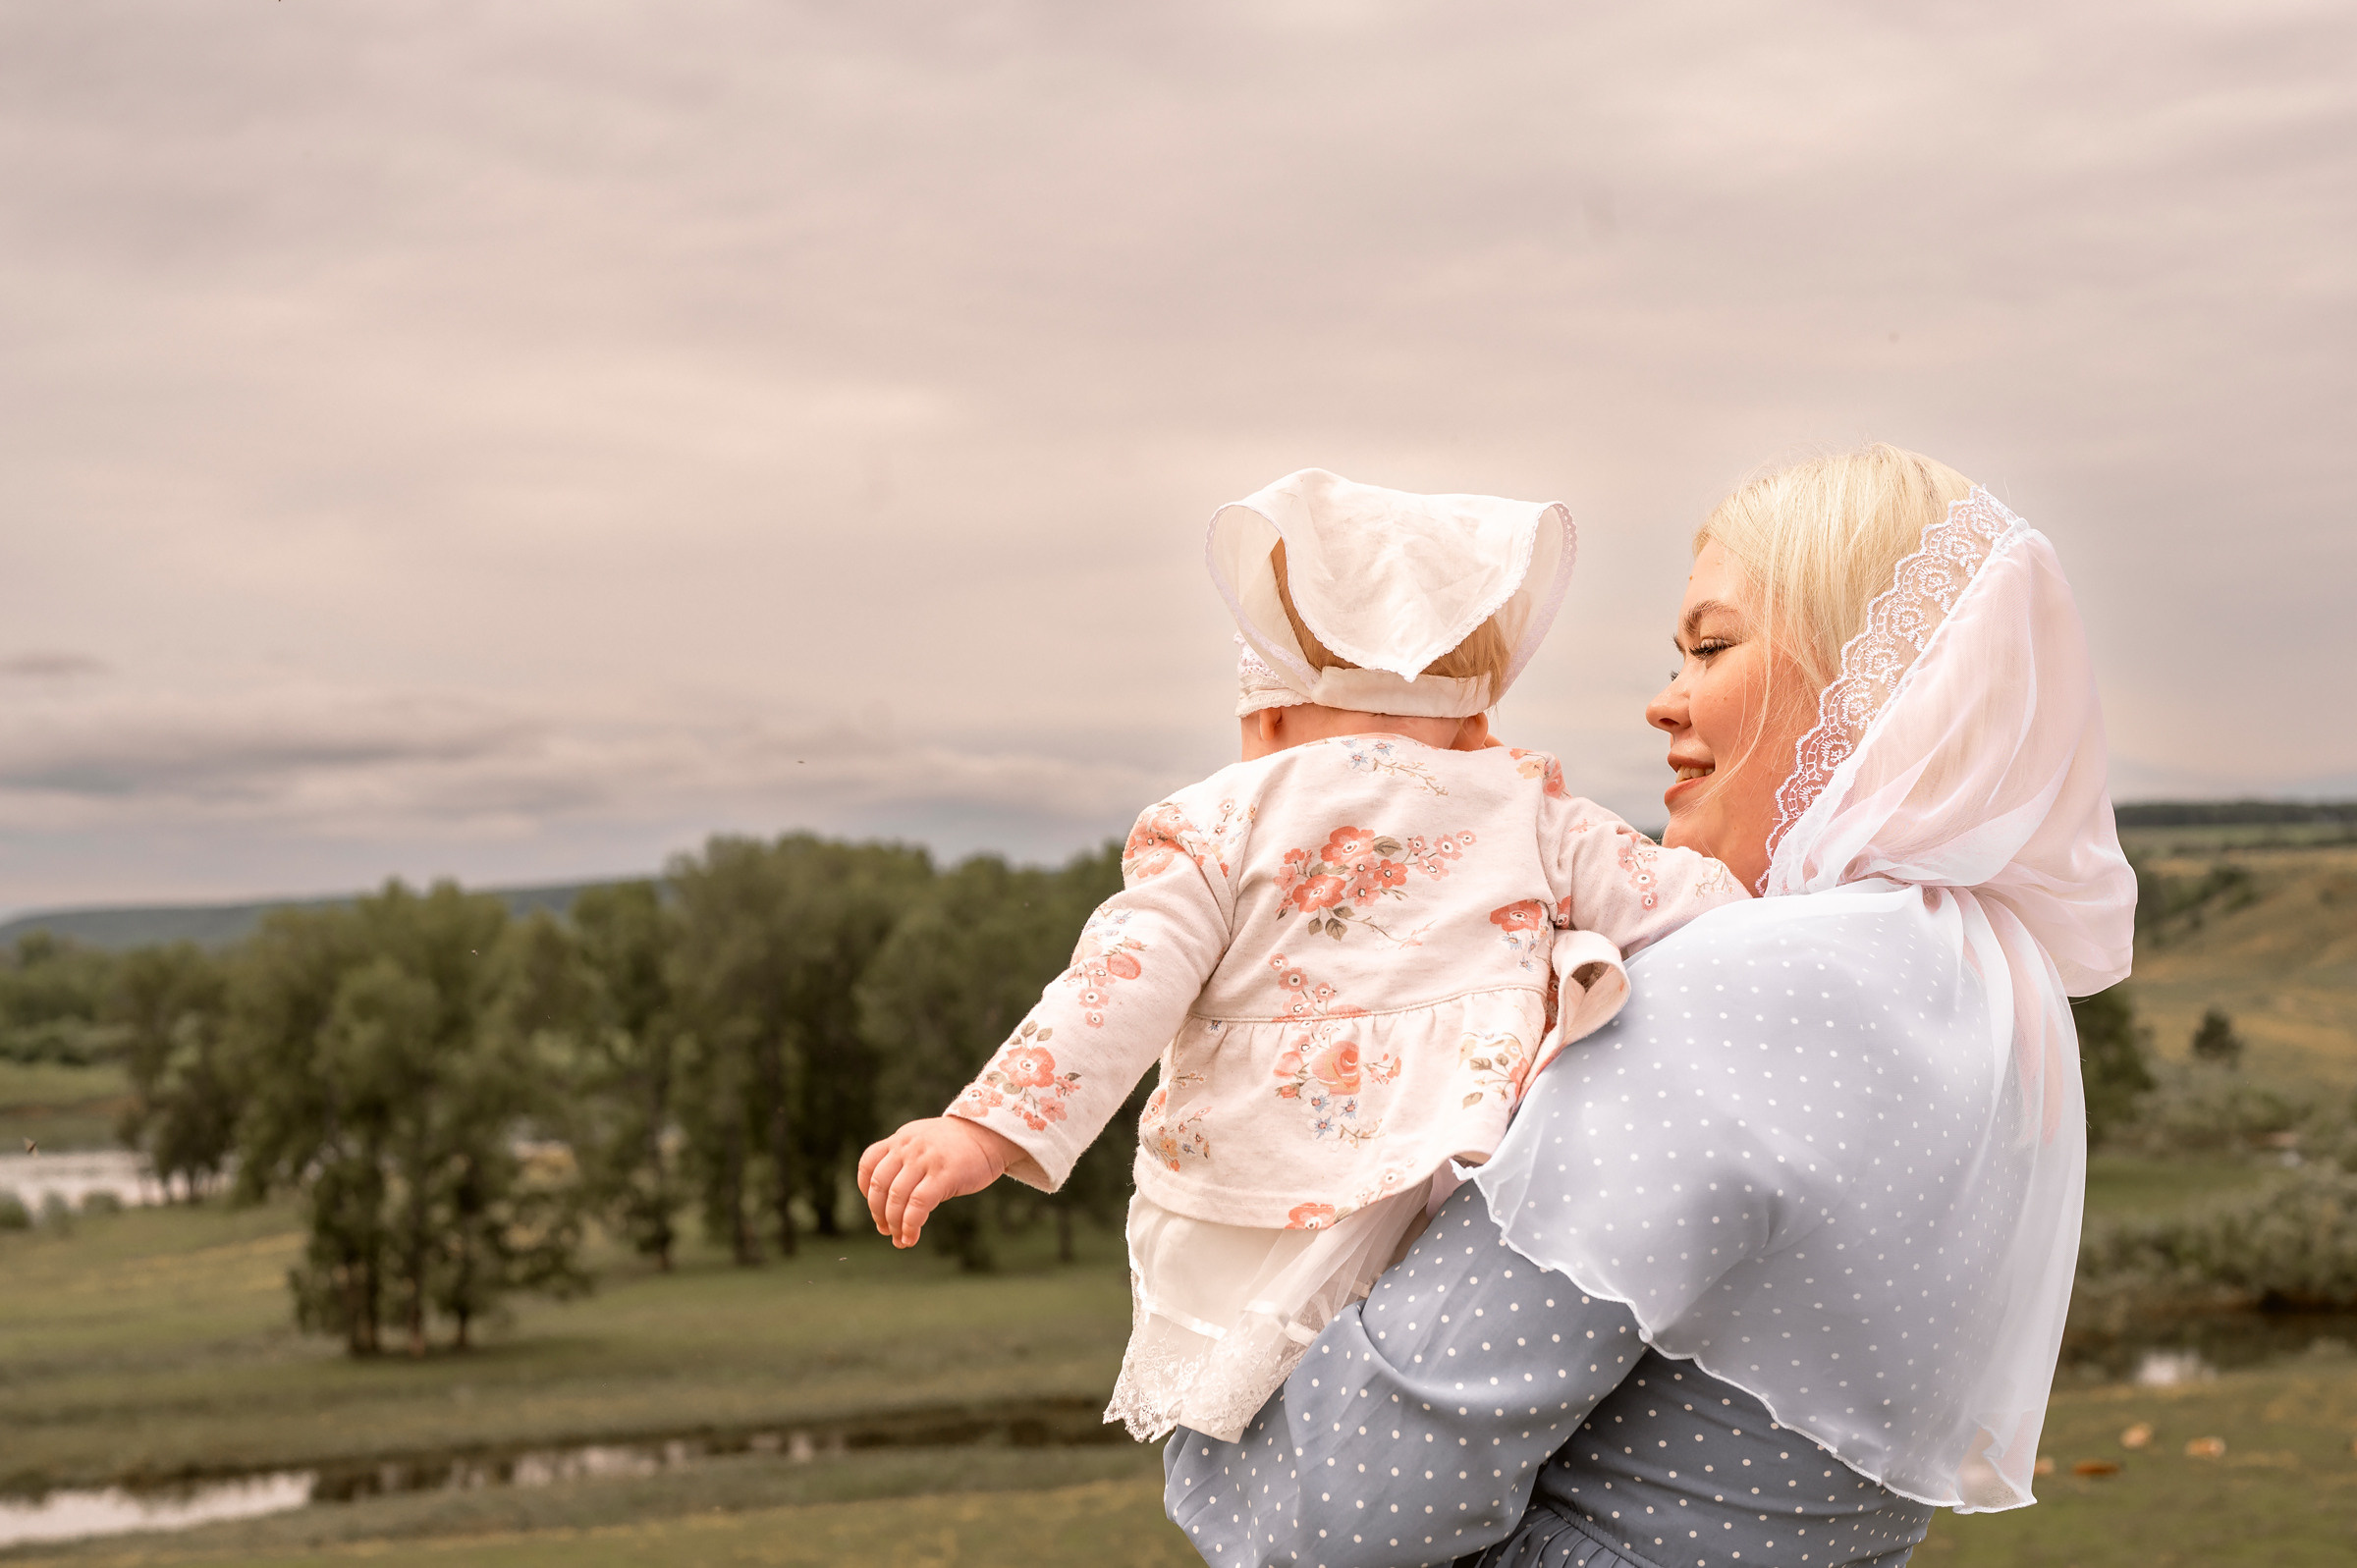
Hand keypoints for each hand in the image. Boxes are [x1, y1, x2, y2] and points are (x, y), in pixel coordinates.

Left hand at [857, 1117, 1022, 1247]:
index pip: (868, 1163)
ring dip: (895, 1224)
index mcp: (901, 1139)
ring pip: (896, 1198)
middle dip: (879, 1214)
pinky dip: (911, 1225)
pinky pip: (918, 1205)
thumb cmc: (960, 1145)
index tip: (876, 1208)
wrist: (992, 1133)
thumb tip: (892, 1198)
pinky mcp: (944, 1174)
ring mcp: (925, 1160)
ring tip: (901, 1239)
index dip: (866, 1190)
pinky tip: (912, 1237)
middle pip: (880, 1185)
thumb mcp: (925, 1141)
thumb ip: (906, 1159)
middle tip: (886, 1230)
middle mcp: (908, 1147)